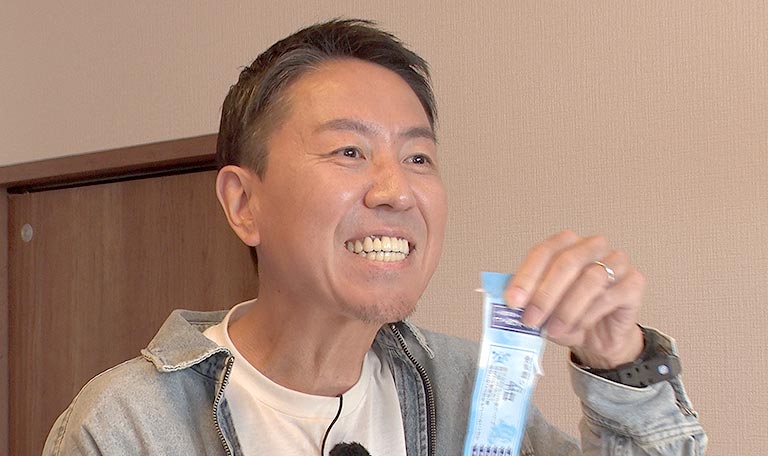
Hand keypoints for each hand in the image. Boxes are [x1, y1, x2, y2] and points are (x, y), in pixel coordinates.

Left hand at [503, 230, 644, 368]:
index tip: (512, 301)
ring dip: (566, 309)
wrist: (600, 336)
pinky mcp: (634, 282)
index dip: (526, 277)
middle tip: (531, 320)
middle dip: (545, 295)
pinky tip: (578, 328)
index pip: (543, 252)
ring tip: (553, 330)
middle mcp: (592, 246)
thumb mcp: (542, 308)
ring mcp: (616, 261)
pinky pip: (610, 296)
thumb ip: (526, 300)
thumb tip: (507, 302)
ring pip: (590, 279)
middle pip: (567, 262)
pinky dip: (589, 315)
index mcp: (566, 244)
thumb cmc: (569, 314)